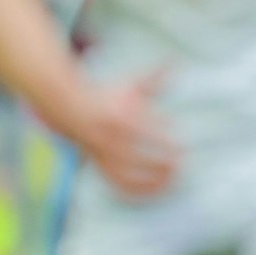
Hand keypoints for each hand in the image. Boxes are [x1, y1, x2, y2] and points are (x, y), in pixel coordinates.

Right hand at [62, 70, 180, 200]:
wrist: (72, 112)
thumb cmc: (108, 97)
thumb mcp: (131, 86)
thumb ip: (155, 78)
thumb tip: (176, 61)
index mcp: (121, 118)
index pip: (148, 132)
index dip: (167, 139)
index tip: (183, 144)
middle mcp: (112, 140)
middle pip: (142, 157)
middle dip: (166, 162)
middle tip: (183, 162)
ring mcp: (105, 157)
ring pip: (132, 176)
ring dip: (155, 181)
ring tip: (175, 179)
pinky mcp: (102, 169)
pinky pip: (121, 187)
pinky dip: (140, 193)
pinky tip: (157, 191)